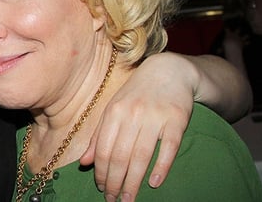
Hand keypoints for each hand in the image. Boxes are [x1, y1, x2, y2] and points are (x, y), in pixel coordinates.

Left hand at [80, 52, 192, 201]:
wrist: (169, 71)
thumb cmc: (137, 94)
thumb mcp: (114, 110)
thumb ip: (100, 136)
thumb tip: (85, 162)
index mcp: (114, 112)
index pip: (103, 149)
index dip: (101, 172)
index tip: (102, 189)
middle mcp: (132, 114)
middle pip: (120, 156)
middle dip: (115, 182)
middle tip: (114, 200)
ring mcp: (154, 117)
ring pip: (141, 156)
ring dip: (133, 181)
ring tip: (129, 198)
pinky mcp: (176, 120)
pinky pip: (168, 148)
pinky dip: (161, 167)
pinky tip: (154, 183)